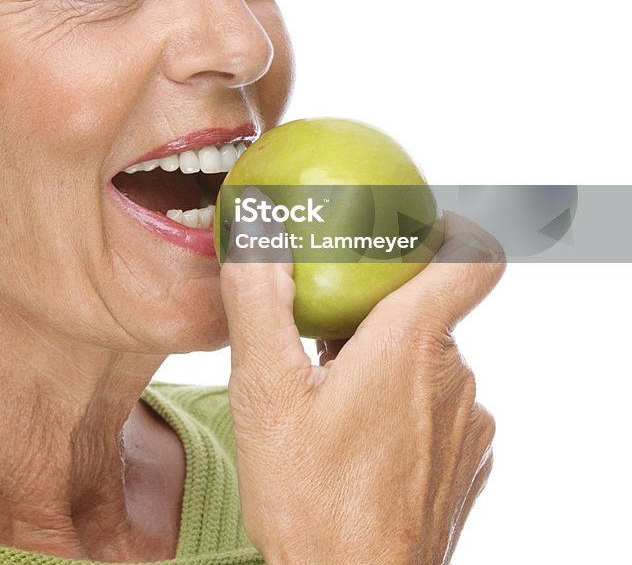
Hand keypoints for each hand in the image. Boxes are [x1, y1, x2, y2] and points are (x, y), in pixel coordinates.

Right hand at [219, 212, 503, 564]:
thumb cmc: (311, 499)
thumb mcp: (265, 393)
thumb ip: (259, 301)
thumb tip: (255, 227)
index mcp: (411, 345)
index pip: (472, 259)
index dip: (454, 231)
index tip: (414, 227)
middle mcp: (454, 378)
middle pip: (429, 311)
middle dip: (377, 311)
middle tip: (319, 330)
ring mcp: (466, 425)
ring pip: (429, 361)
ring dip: (385, 361)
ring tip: (328, 393)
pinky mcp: (465, 462)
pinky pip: (437, 406)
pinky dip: (401, 404)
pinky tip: (354, 438)